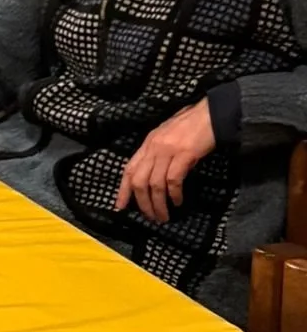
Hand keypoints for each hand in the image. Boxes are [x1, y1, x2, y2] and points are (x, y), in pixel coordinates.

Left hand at [115, 100, 214, 223]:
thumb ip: (157, 154)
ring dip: (158, 204)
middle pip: (139, 181)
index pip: (129, 169)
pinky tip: (178, 202)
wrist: (211, 114)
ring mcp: (168, 150)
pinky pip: (173, 180)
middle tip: (150, 217)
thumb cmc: (191, 126)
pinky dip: (174, 194)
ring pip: (155, 184)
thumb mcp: (167, 138)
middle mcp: (153, 147)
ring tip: (164, 216)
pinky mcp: (184, 154)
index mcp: (148, 144)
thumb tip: (154, 178)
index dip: (123, 190)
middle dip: (142, 203)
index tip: (120, 206)